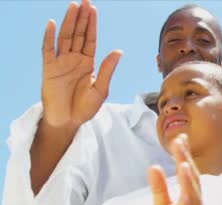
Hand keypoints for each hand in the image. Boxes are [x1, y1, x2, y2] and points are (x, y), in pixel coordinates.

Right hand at [41, 0, 121, 128]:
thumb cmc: (85, 107)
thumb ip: (108, 69)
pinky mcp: (49, 69)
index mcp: (88, 63)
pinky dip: (50, 37)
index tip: (93, 9)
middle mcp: (74, 59)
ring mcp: (61, 63)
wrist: (68, 121)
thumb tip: (118, 51)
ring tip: (73, 6)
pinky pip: (48, 50)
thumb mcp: (100, 89)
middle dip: (81, 18)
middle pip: (78, 34)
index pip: (90, 39)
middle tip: (84, 1)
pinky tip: (53, 24)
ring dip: (69, 22)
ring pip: (65, 38)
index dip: (91, 25)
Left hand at [149, 135, 204, 204]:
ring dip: (189, 180)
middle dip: (186, 160)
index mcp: (190, 197)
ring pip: (194, 196)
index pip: (187, 172)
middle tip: (179, 141)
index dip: (183, 155)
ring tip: (183, 163)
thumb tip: (153, 166)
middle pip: (192, 179)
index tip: (178, 137)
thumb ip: (159, 188)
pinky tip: (185, 196)